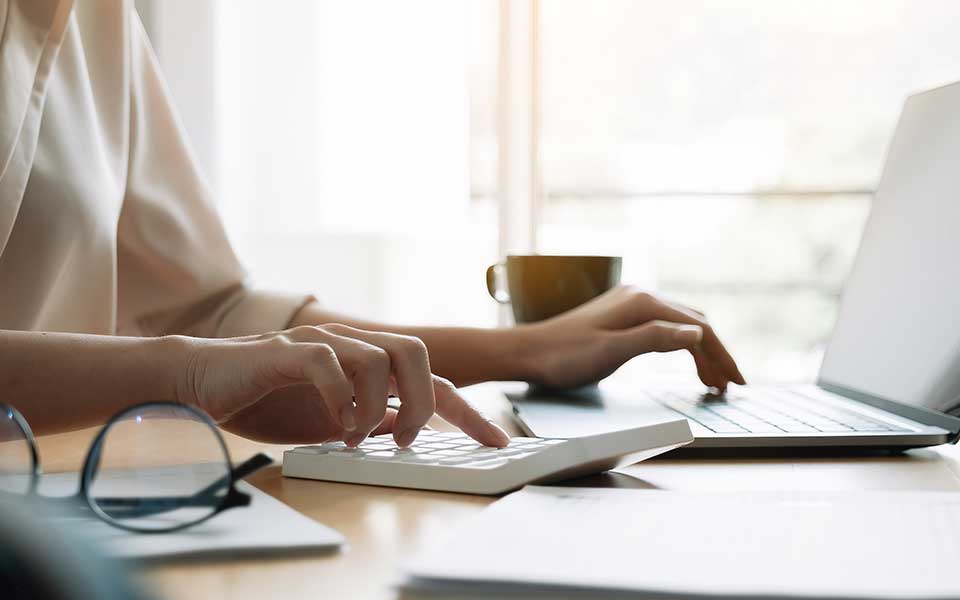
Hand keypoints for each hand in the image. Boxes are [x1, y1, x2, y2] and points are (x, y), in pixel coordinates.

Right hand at [175, 324, 509, 446]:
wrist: (205, 382)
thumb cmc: (268, 399)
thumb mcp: (331, 419)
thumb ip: (368, 419)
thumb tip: (403, 432)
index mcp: (367, 360)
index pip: (432, 379)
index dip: (468, 410)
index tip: (497, 441)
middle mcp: (352, 342)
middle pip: (418, 354)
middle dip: (424, 402)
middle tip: (404, 439)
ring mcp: (322, 341)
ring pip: (382, 355)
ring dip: (379, 405)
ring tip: (357, 435)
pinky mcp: (288, 349)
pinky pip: (330, 363)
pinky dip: (341, 399)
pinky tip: (332, 425)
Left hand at [517, 286, 745, 391]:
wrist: (528, 352)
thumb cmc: (565, 357)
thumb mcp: (612, 352)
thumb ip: (654, 339)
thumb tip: (697, 333)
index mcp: (643, 302)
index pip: (698, 328)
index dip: (722, 356)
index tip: (738, 382)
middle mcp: (640, 296)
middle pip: (693, 324)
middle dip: (715, 356)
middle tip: (729, 387)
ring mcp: (630, 303)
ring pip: (679, 326)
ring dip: (700, 352)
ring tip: (712, 383)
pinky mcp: (621, 315)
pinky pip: (663, 328)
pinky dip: (680, 346)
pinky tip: (685, 362)